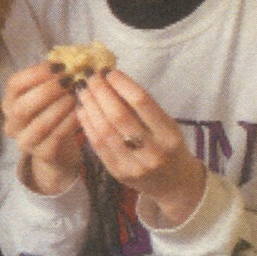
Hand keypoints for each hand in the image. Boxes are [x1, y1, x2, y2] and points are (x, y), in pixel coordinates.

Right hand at [1, 62, 82, 193]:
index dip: (36, 73)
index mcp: (9, 102)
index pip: (15, 84)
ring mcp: (25, 141)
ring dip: (61, 107)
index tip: (60, 65)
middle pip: (22, 106)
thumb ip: (55, 77)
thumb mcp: (48, 93)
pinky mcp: (42, 155)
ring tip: (77, 95)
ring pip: (40, 124)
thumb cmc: (52, 111)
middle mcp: (12, 123)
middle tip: (69, 80)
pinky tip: (82, 112)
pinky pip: (57, 138)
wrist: (56, 148)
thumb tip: (73, 57)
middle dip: (47, 91)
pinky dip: (70, 123)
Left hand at [75, 69, 205, 225]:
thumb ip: (143, 106)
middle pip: (119, 116)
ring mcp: (134, 165)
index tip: (109, 71)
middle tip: (91, 77)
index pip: (142, 102)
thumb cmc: (169, 145)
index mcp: (169, 134)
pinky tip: (82, 109)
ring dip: (90, 106)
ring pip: (105, 130)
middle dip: (101, 92)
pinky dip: (87, 124)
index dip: (122, 83)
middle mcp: (153, 151)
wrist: (174, 184)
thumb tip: (112, 78)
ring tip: (83, 90)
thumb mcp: (166, 124)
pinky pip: (98, 145)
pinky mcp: (118, 173)